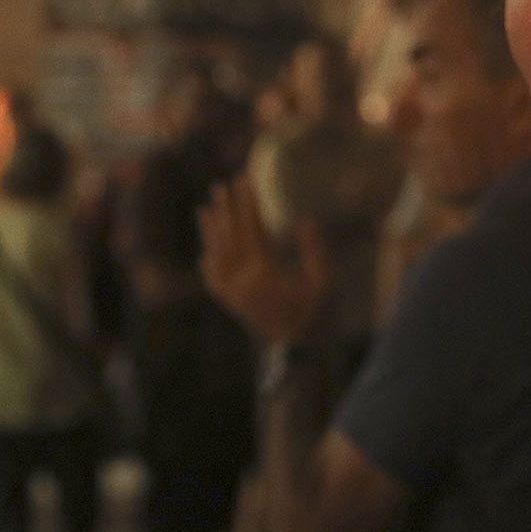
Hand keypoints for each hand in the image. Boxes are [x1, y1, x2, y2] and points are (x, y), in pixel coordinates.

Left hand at [199, 177, 326, 346]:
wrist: (301, 350)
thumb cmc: (318, 314)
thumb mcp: (325, 281)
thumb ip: (315, 252)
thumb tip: (306, 222)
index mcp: (264, 272)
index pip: (251, 228)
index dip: (247, 203)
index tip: (244, 181)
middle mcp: (243, 282)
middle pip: (229, 237)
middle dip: (226, 209)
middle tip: (221, 185)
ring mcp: (234, 294)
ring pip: (216, 255)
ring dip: (211, 231)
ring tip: (205, 208)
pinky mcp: (233, 305)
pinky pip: (213, 281)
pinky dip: (208, 263)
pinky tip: (206, 252)